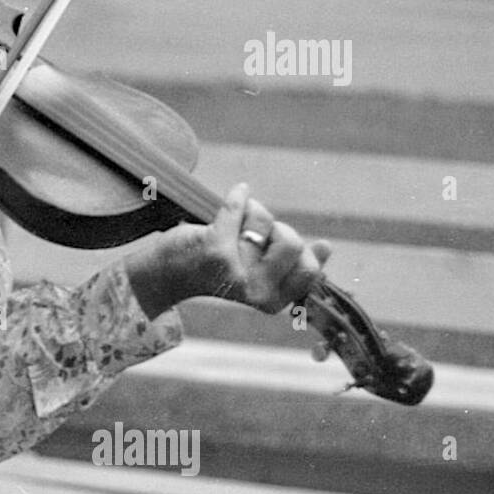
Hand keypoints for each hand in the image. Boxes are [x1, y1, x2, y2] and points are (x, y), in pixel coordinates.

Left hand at [126, 182, 331, 316]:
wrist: (167, 273)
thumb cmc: (217, 269)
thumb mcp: (260, 272)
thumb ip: (292, 263)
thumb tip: (326, 248)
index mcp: (272, 301)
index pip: (310, 270)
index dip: (301, 251)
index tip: (275, 248)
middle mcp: (256, 291)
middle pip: (292, 242)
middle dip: (275, 230)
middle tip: (251, 238)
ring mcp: (237, 270)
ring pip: (265, 220)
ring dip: (250, 216)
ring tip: (230, 231)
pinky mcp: (216, 249)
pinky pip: (239, 207)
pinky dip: (238, 196)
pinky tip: (237, 192)